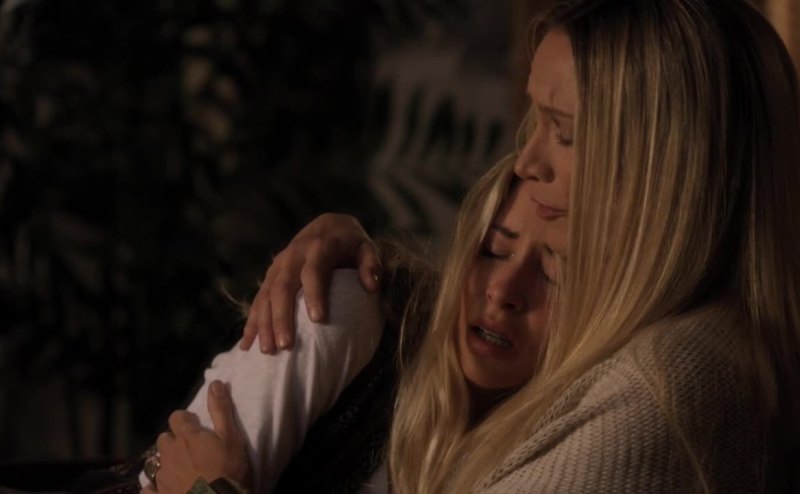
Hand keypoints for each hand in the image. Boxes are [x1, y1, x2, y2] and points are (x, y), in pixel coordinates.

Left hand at [148, 381, 249, 493]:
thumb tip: (214, 383)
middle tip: (190, 450)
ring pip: (157, 463)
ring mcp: (162, 476)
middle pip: (164, 440)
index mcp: (187, 436)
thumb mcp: (231, 437)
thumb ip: (221, 410)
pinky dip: (154, 487)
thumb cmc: (228, 469)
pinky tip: (164, 488)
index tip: (196, 427)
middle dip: (174, 442)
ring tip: (182, 471)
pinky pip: (148, 489)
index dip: (185, 421)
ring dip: (168, 464)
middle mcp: (170, 453)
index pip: (176, 417)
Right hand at [240, 213, 380, 353]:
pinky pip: (258, 299)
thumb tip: (372, 286)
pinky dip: (252, 322)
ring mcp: (279, 265)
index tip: (318, 320)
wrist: (328, 225)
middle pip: (283, 287)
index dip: (315, 294)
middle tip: (286, 346)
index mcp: (319, 247)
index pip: (314, 271)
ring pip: (266, 295)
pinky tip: (248, 345)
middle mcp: (294, 255)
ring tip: (267, 351)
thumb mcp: (366, 248)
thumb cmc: (351, 244)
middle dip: (282, 317)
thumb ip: (371, 264)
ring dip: (264, 323)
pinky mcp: (271, 275)